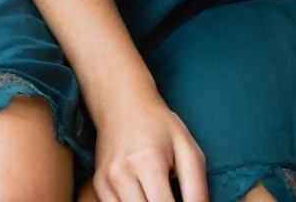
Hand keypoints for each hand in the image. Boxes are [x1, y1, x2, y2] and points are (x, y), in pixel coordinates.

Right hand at [91, 84, 207, 201]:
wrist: (122, 103)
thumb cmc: (159, 125)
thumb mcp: (187, 148)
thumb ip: (196, 188)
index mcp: (148, 162)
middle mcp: (121, 174)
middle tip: (172, 196)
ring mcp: (106, 182)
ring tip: (159, 194)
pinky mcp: (98, 186)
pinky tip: (144, 196)